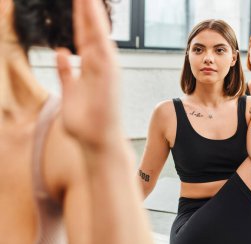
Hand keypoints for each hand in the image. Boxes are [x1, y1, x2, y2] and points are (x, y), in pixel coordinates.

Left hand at [56, 0, 120, 148]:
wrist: (97, 141)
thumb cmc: (86, 122)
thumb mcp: (69, 93)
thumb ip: (66, 72)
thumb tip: (62, 52)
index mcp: (91, 67)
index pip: (84, 36)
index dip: (80, 17)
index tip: (76, 0)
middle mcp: (101, 64)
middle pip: (92, 30)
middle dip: (87, 8)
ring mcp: (106, 68)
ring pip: (98, 32)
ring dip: (92, 11)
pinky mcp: (108, 73)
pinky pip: (101, 44)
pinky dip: (97, 26)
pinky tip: (91, 9)